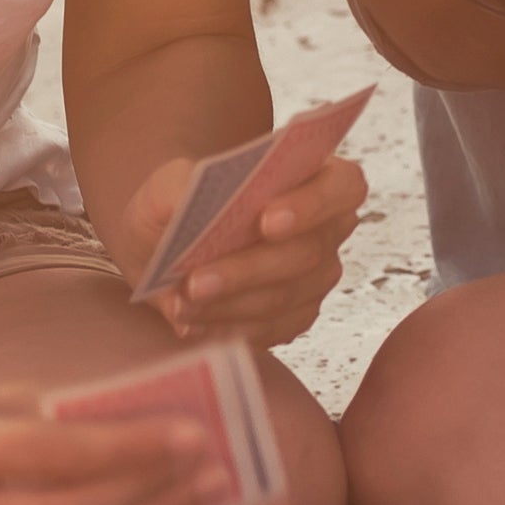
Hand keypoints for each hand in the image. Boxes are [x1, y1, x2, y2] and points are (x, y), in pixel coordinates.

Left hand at [117, 140, 368, 348]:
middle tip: (195, 282)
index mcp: (314, 176)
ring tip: (179, 305)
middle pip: (306, 252)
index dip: (313, 203)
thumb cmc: (178, 208)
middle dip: (247, 269)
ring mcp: (315, 277)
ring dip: (230, 303)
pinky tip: (191, 322)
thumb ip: (179, 185)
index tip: (266, 220)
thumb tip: (187, 204)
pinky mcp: (296, 317)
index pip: (341, 186)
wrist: (163, 248)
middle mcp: (326, 229)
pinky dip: (227, 327)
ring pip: (285, 296)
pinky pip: (270, 328)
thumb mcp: (167, 185)